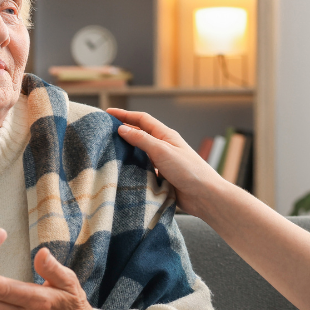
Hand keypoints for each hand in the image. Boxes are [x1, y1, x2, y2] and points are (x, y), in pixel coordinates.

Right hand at [106, 108, 233, 218]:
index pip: (142, 120)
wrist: (204, 196)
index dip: (125, 115)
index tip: (108, 113)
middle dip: (123, 131)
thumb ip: (141, 139)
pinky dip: (133, 169)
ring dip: (127, 151)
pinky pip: (143, 170)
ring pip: (140, 153)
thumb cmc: (188, 170)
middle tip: (104, 131)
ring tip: (108, 151)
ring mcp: (163, 162)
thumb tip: (121, 129)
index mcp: (166, 135)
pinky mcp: (162, 177)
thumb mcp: (162, 151)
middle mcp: (164, 147)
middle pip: (140, 135)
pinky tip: (122, 172)